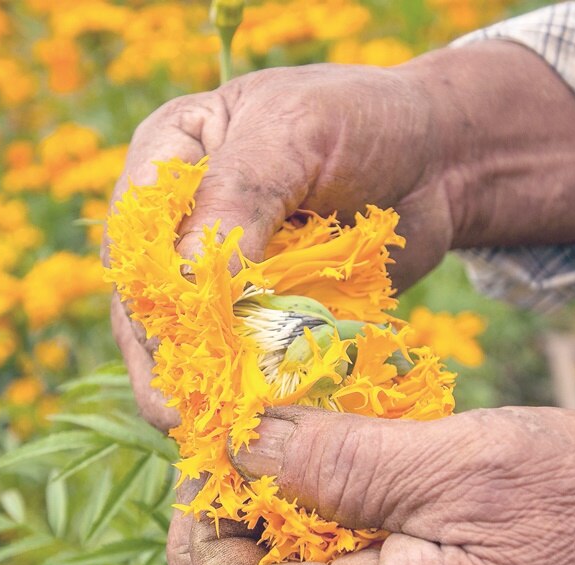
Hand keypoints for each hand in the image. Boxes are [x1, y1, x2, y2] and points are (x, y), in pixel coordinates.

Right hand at [107, 42, 574, 430]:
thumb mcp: (297, 136)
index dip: (146, 287)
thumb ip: (238, 198)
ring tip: (211, 432)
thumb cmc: (366, 122)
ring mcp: (215, 270)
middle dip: (166, 353)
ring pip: (182, 337)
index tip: (174, 341)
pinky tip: (249, 424)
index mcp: (170, 152)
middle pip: (146, 296)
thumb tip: (182, 282)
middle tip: (184, 413)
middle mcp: (179, 215)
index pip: (134, 229)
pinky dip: (241, 388)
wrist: (440, 158)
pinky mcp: (255, 311)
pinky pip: (233, 355)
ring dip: (198, 383)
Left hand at [166, 405, 574, 564]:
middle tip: (234, 463)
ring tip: (284, 465)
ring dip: (269, 550)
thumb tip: (242, 441)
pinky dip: (322, 557)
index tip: (216, 454)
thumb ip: (341, 459)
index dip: (202, 534)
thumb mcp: (466, 460)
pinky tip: (345, 491)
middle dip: (221, 548)